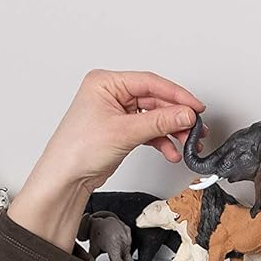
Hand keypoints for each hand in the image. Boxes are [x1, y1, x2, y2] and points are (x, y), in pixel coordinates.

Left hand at [9, 70, 203, 250]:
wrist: (65, 177)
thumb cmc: (78, 149)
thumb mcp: (125, 131)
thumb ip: (160, 122)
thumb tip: (185, 114)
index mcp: (106, 82)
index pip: (150, 82)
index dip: (176, 95)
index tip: (195, 107)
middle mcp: (111, 93)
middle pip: (154, 100)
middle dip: (176, 117)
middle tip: (195, 128)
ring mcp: (117, 112)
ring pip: (154, 116)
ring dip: (171, 130)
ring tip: (186, 142)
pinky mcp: (121, 129)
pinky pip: (148, 130)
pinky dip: (161, 140)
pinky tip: (170, 151)